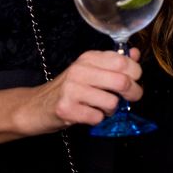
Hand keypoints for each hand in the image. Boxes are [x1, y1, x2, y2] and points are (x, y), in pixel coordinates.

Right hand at [16, 48, 143, 134]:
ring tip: (101, 107)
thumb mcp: (91, 70)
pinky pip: (97, 117)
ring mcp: (71, 89)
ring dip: (111, 110)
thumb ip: (114, 62)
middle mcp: (80, 70)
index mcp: (89, 58)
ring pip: (112, 102)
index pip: (123, 61)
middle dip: (133, 93)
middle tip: (129, 98)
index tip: (134, 81)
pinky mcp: (66, 108)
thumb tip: (136, 53)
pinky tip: (87, 114)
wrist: (36, 106)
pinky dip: (97, 119)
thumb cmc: (69, 89)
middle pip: (122, 81)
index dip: (136, 73)